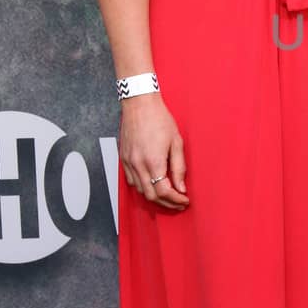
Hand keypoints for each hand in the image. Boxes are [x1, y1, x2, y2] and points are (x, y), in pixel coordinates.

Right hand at [119, 94, 189, 209]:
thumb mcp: (176, 142)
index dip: (175, 200)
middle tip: (178, 202)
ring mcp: (128, 162)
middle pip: (151, 195)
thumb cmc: (159, 119)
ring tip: (168, 196)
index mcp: (153, 161)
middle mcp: (138, 165)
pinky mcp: (123, 159)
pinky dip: (143, 187)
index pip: (164, 191)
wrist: (139, 104)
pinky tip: (152, 184)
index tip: (184, 201)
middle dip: (166, 203)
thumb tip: (181, 187)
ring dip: (154, 197)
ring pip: (140, 190)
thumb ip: (179, 167)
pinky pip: (131, 181)